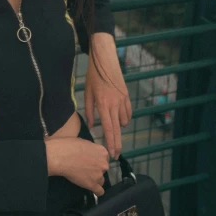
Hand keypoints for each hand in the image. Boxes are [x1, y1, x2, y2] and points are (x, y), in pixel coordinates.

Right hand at [46, 137, 108, 195]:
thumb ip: (91, 149)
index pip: (104, 159)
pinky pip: (99, 191)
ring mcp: (98, 175)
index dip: (97, 160)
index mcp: (102, 152)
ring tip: (85, 177)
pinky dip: (96, 191)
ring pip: (101, 180)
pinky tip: (93, 190)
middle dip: (96, 169)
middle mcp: (104, 163)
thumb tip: (90, 153)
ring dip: (94, 179)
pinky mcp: (92, 184)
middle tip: (85, 168)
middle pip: (103, 169)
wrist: (61, 156)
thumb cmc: (69, 145)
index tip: (90, 161)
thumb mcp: (84, 142)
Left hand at [85, 33, 132, 158]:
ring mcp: (123, 100)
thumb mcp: (87, 93)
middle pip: (117, 129)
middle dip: (117, 144)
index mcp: (103, 104)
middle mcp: (115, 104)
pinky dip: (124, 118)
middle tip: (116, 155)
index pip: (108, 128)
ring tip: (112, 130)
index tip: (112, 154)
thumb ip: (88, 111)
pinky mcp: (127, 96)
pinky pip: (128, 113)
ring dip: (119, 128)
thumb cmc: (93, 75)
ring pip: (124, 122)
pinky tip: (119, 119)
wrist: (105, 60)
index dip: (110, 142)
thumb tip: (92, 126)